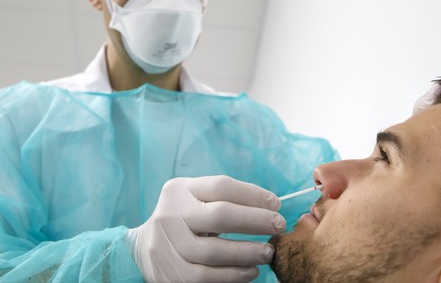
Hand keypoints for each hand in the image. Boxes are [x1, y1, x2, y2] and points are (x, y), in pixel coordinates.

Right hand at [127, 175, 284, 281]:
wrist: (143, 249)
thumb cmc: (185, 220)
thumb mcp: (196, 201)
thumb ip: (226, 199)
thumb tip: (271, 206)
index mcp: (179, 190)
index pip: (221, 186)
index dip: (253, 194)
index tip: (276, 203)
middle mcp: (169, 214)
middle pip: (220, 215)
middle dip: (256, 220)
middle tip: (278, 225)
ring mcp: (165, 244)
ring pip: (214, 251)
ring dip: (248, 252)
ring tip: (267, 253)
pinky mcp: (167, 272)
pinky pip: (206, 277)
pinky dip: (233, 275)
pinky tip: (250, 271)